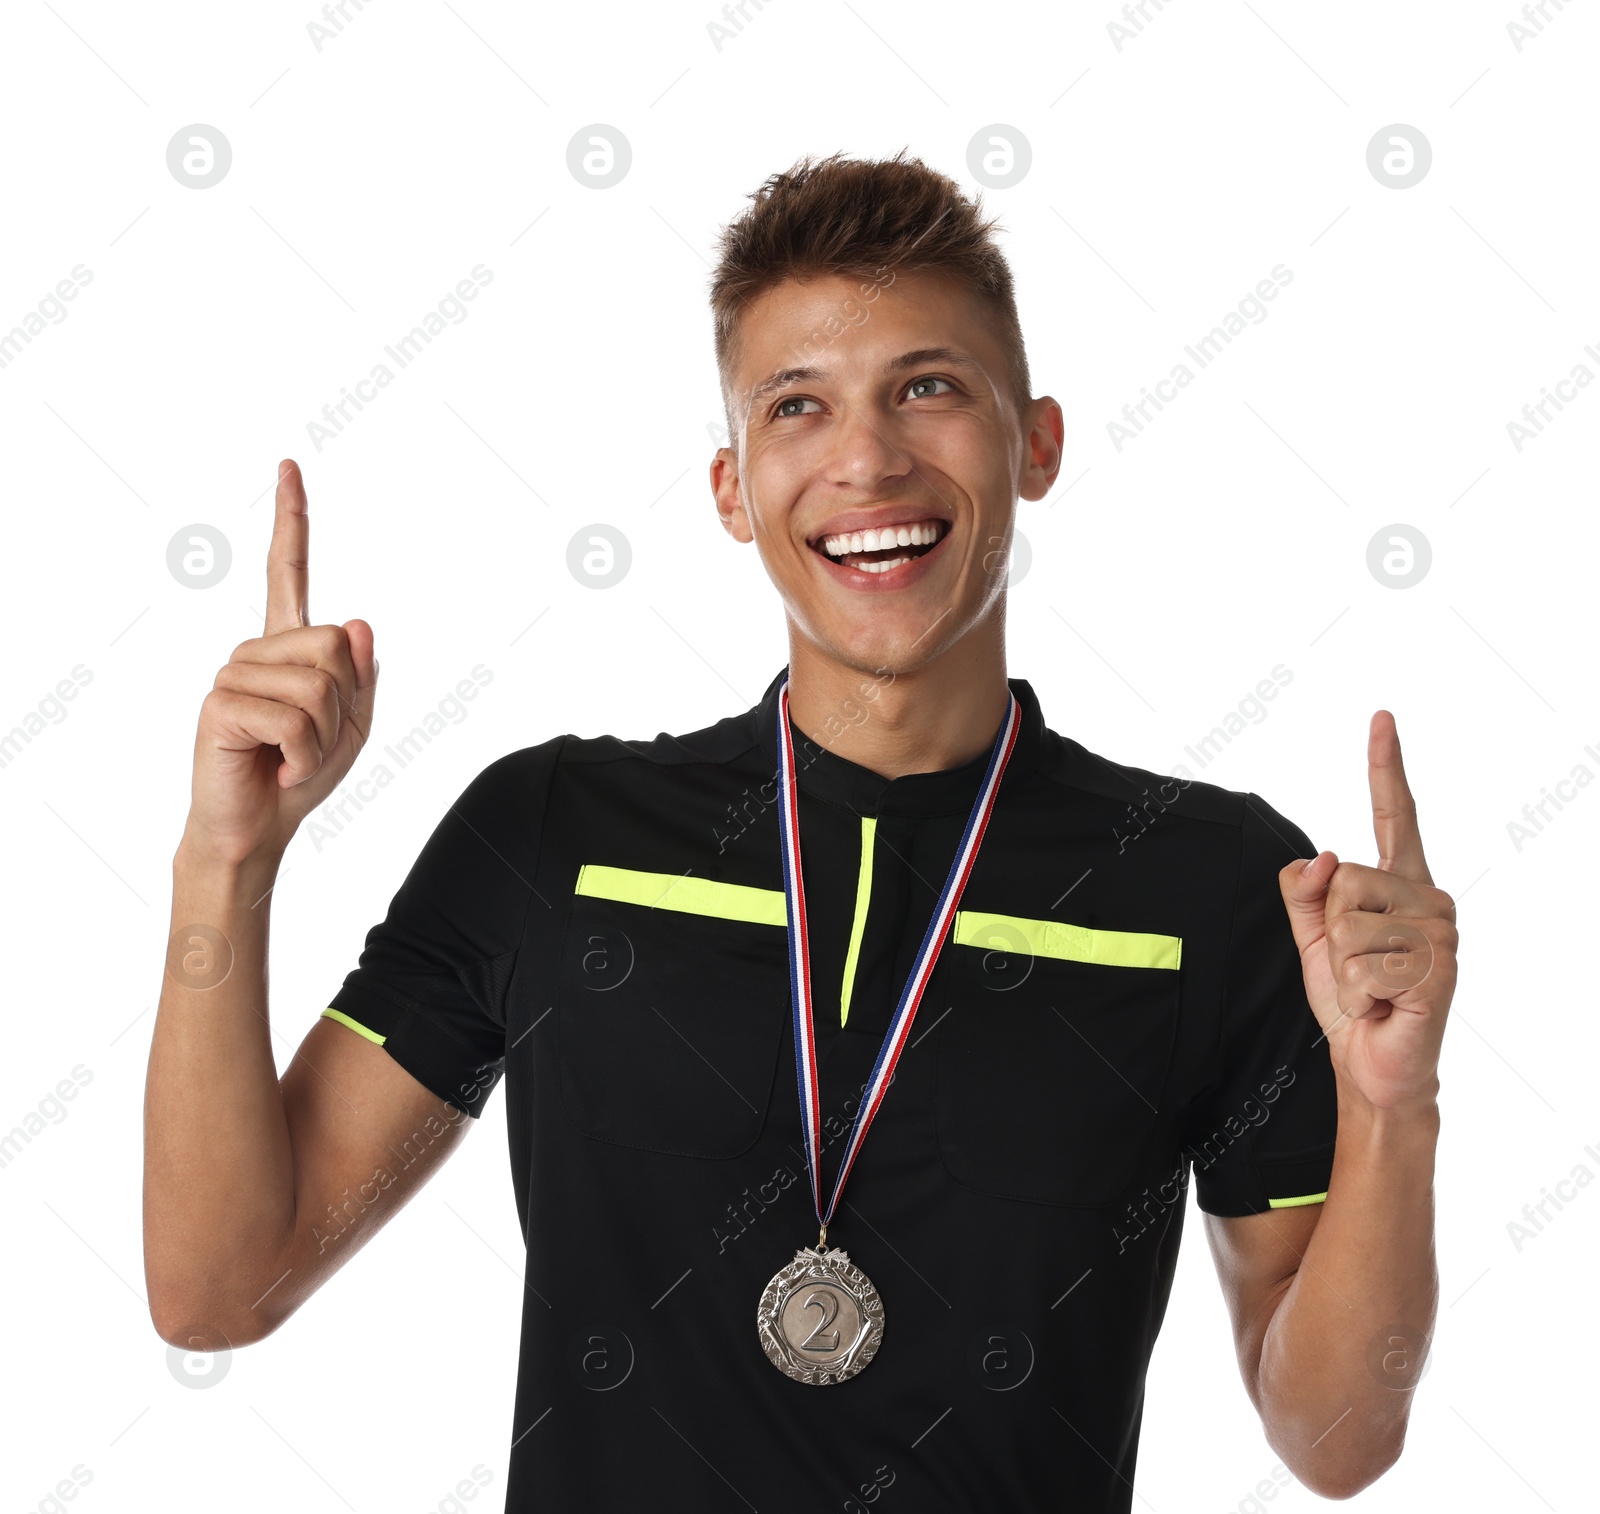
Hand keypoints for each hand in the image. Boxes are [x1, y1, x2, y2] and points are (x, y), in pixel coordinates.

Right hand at [182, 459, 378, 866]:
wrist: (259, 826)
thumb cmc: (300, 775)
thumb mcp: (352, 725)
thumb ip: (361, 676)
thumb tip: (357, 622)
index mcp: (288, 647)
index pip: (291, 572)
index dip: (292, 520)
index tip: (289, 466)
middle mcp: (257, 650)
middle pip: (336, 647)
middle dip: (342, 704)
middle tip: (311, 740)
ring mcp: (234, 671)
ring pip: (319, 686)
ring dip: (322, 737)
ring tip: (290, 756)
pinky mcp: (220, 702)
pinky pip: (294, 719)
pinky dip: (305, 755)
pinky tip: (278, 767)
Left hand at [1277, 711, 1456, 1114]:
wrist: (1373, 1062)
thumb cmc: (1350, 999)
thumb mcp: (1312, 936)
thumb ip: (1305, 891)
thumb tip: (1323, 858)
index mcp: (1400, 884)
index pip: (1395, 815)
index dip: (1385, 765)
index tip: (1381, 718)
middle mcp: (1429, 899)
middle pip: (1346, 880)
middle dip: (1333, 932)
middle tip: (1361, 969)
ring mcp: (1439, 932)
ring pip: (1349, 922)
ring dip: (1344, 969)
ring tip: (1373, 989)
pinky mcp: (1438, 967)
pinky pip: (1361, 963)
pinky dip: (1357, 994)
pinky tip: (1384, 1006)